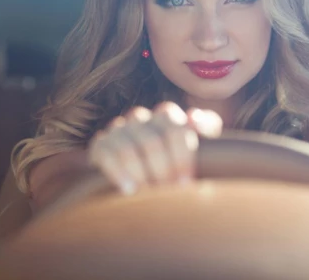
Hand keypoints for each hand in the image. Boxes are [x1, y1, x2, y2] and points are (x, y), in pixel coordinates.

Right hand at [88, 102, 222, 194]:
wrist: (150, 180)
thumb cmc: (182, 163)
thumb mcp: (202, 146)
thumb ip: (207, 128)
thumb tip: (193, 118)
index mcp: (167, 116)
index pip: (175, 129)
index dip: (182, 158)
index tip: (186, 184)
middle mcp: (141, 118)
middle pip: (151, 141)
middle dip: (161, 171)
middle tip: (167, 193)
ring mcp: (119, 130)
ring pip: (127, 147)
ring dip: (140, 174)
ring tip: (148, 194)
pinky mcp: (101, 145)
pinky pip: (106, 154)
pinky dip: (118, 173)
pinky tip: (129, 190)